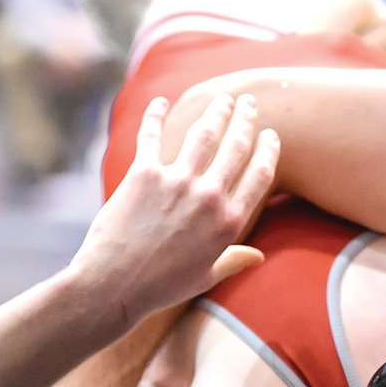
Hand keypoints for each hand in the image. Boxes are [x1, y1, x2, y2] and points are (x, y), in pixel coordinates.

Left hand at [70, 93, 278, 321]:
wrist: (114, 286)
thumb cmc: (161, 286)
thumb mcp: (206, 275)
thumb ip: (234, 259)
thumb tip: (257, 257)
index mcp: (228, 222)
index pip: (260, 175)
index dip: (269, 150)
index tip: (271, 135)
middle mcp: (208, 197)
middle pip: (236, 147)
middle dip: (246, 119)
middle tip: (249, 102)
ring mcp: (176, 182)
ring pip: (203, 135)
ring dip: (215, 112)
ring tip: (221, 99)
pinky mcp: (143, 175)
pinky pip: (151, 136)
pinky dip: (155, 115)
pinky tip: (161, 102)